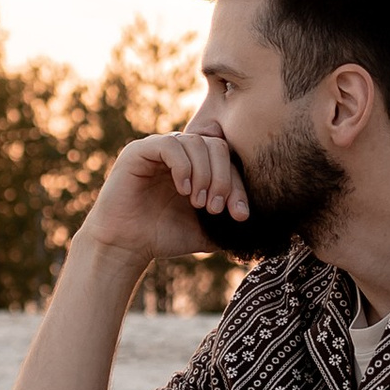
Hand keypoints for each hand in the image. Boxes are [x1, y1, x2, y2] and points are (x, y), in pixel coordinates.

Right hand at [82, 129, 246, 264]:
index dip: (238, 186)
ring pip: (196, 143)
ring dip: (204, 175)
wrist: (126, 247)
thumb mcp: (206, 230)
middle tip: (216, 209)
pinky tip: (183, 190)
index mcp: (197, 166)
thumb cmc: (163, 237)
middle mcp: (180, 153)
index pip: (229, 161)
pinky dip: (183, 167)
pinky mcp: (139, 151)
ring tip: (198, 203)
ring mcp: (159, 149)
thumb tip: (263, 225)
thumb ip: (230, 222)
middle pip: (217, 146)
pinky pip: (170, 145)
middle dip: (223, 179)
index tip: (240, 216)